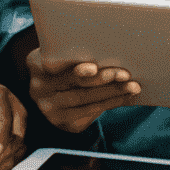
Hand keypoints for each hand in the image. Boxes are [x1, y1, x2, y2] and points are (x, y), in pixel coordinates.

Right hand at [26, 47, 140, 134]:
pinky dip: (111, 104)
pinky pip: (91, 114)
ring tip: (133, 86)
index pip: (56, 69)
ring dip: (113, 95)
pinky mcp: (66, 124)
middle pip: (75, 90)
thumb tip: (108, 45)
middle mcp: (39, 91)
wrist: (51, 88)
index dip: (76, 71)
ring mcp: (51, 111)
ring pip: (86, 103)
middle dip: (103, 82)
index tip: (93, 67)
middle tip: (124, 74)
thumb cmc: (61, 60)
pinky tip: (126, 96)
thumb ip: (73, 49)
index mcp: (36, 66)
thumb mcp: (58, 51)